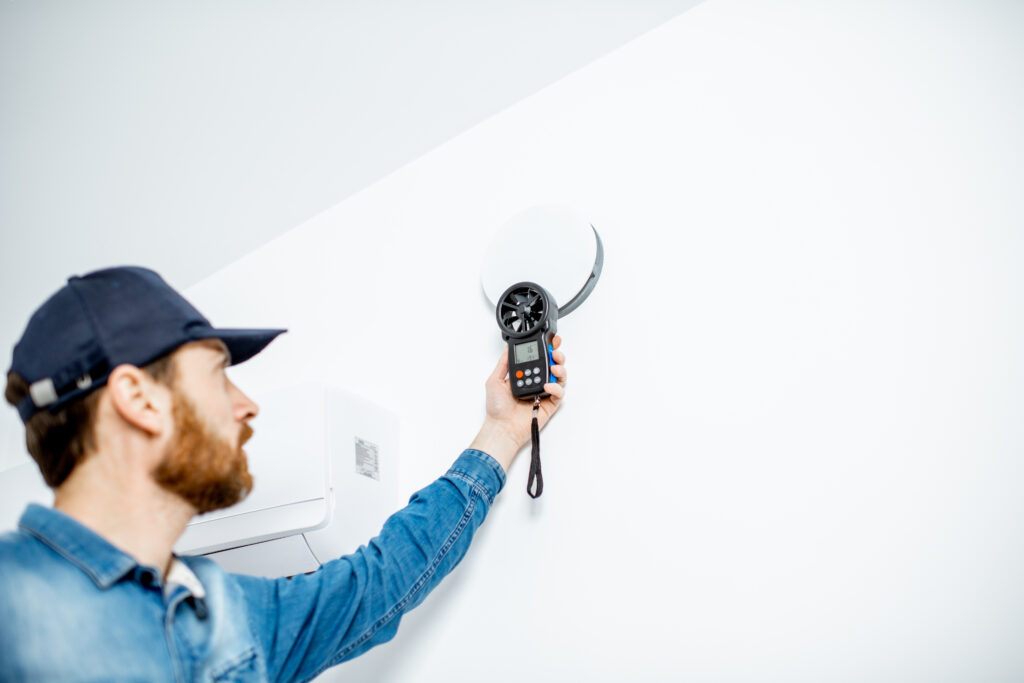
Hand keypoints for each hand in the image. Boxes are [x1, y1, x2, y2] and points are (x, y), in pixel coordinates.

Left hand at [469, 336, 566, 472]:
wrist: (501, 427)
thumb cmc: (497, 408)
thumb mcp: (494, 380)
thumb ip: (503, 363)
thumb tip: (508, 348)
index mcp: (525, 375)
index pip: (538, 358)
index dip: (546, 349)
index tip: (550, 341)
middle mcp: (536, 382)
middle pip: (553, 364)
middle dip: (557, 355)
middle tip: (555, 352)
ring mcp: (544, 393)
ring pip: (560, 377)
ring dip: (560, 369)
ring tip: (555, 367)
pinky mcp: (550, 405)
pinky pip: (559, 393)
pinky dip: (557, 387)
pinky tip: (548, 385)